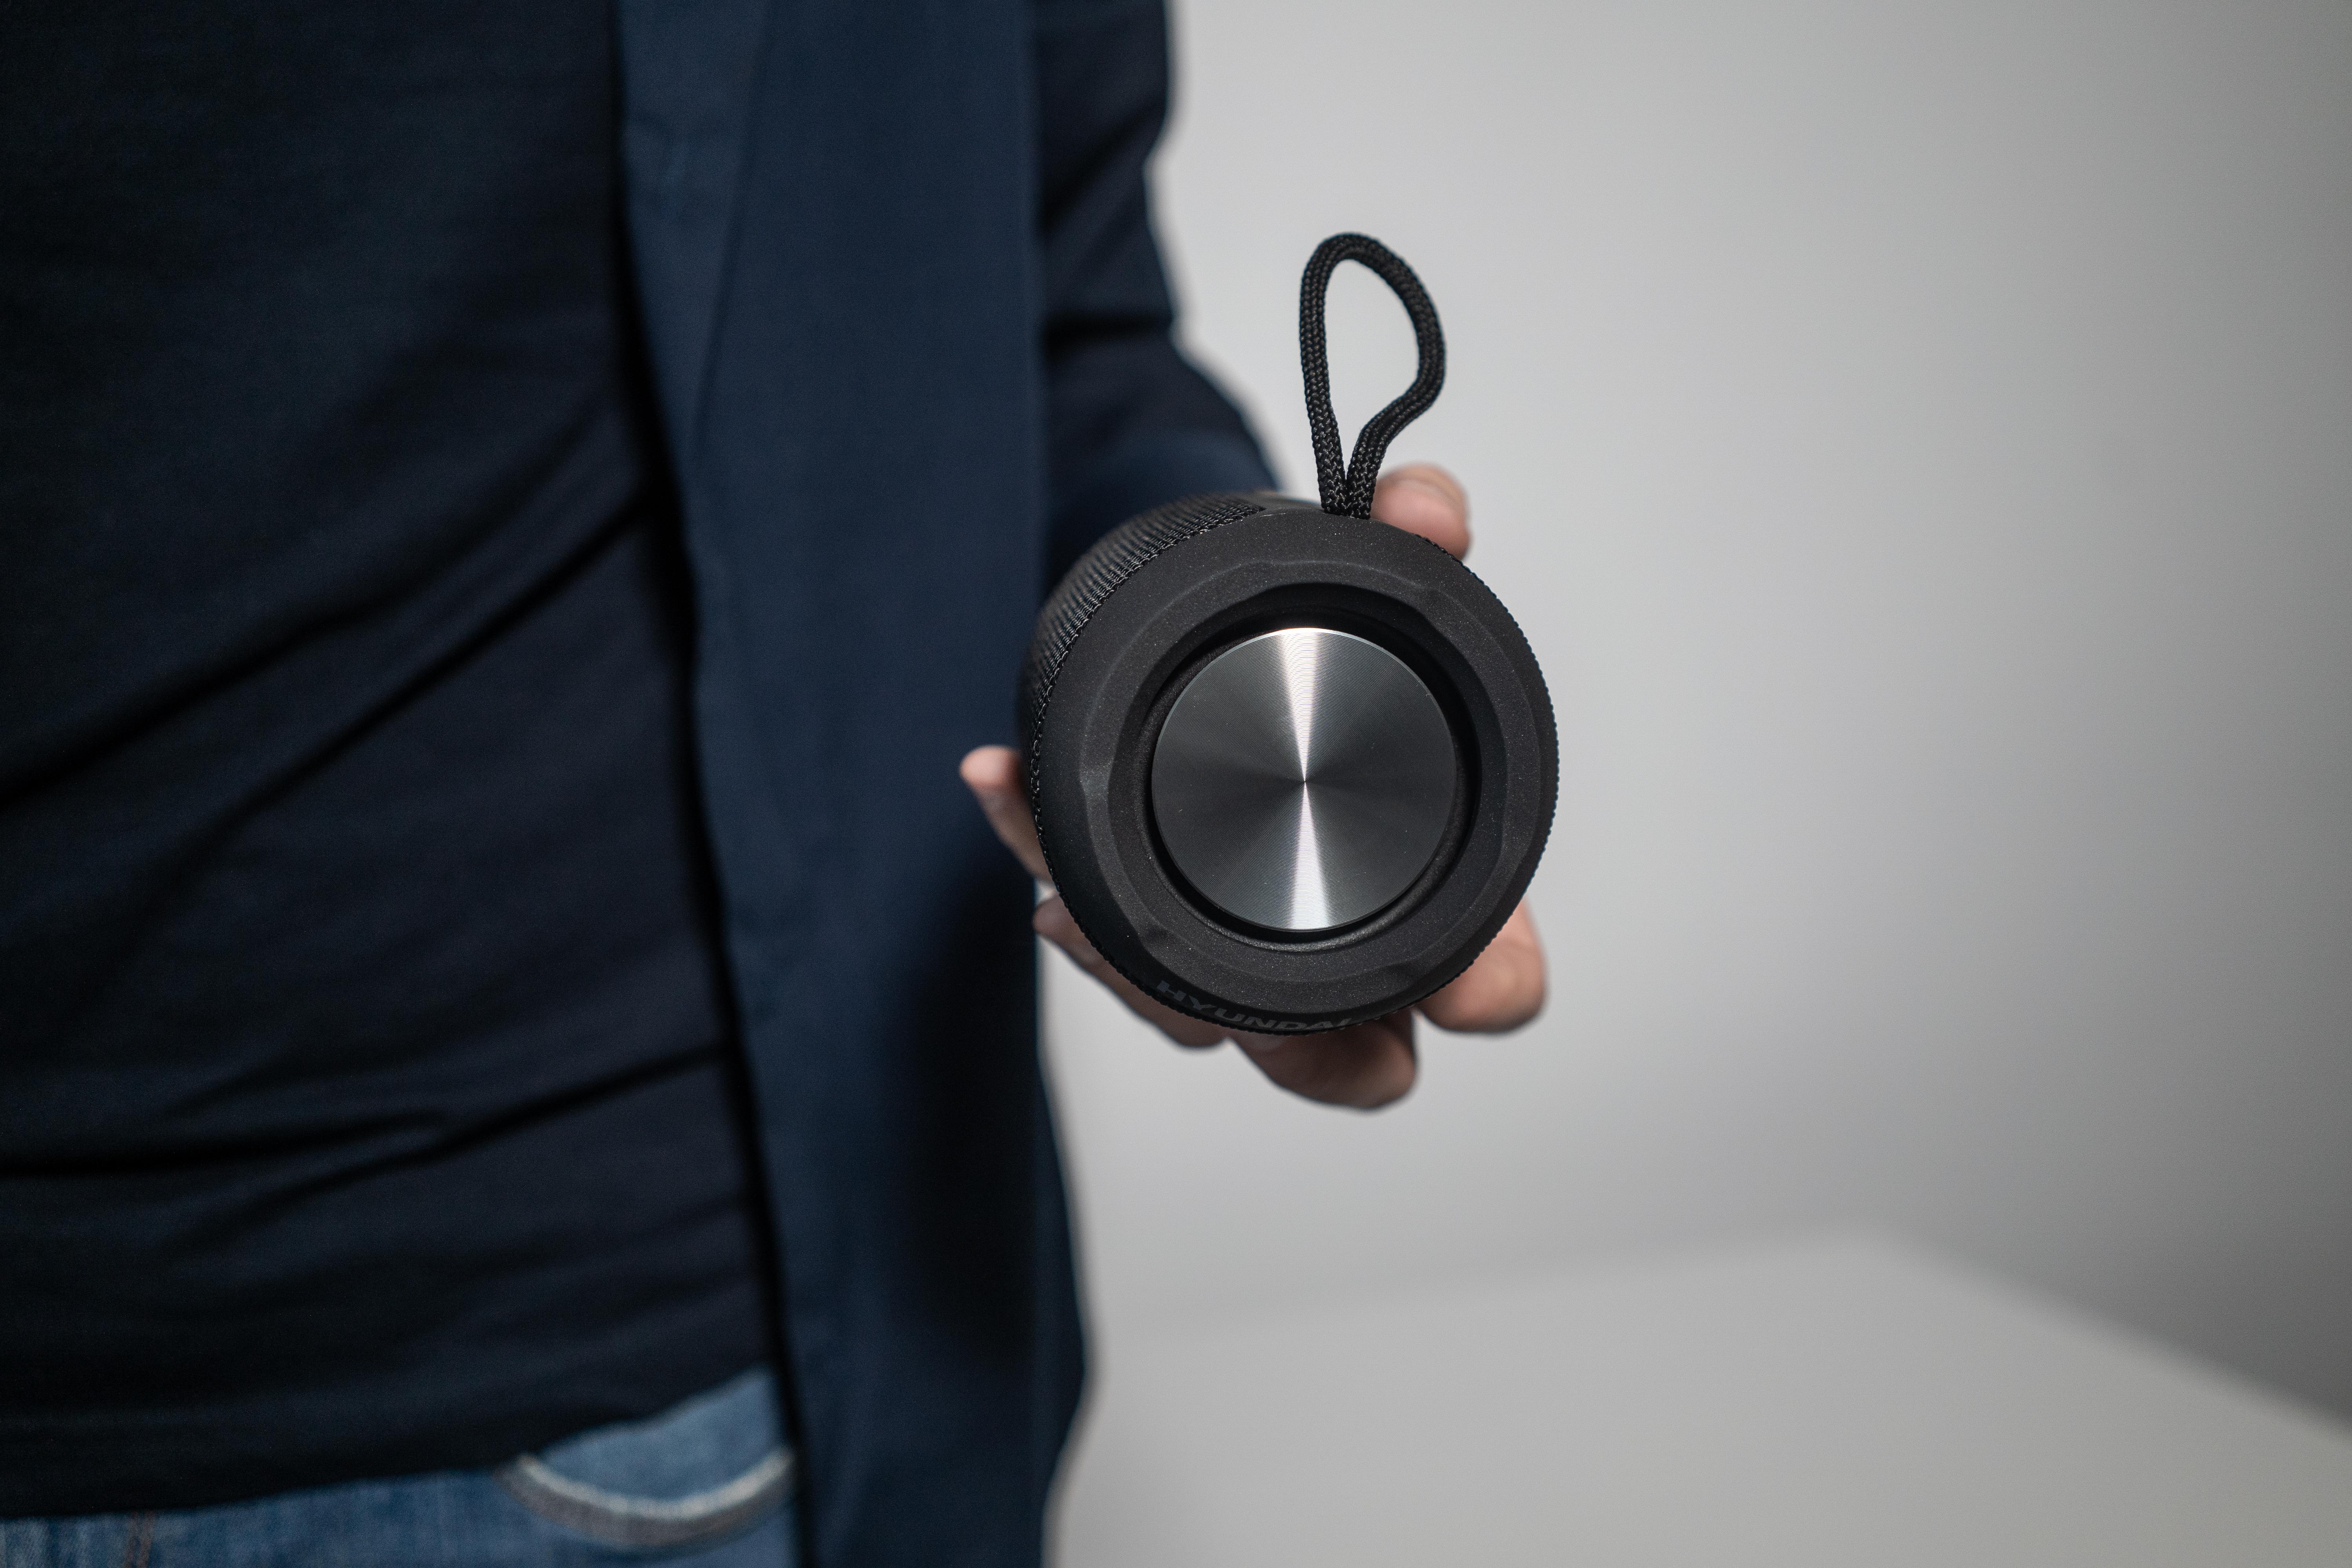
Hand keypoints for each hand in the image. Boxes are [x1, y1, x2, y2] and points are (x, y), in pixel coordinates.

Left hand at [960, 463, 1544, 1108]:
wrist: (1246, 621)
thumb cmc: (1336, 638)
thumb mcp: (1379, 565)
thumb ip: (1417, 525)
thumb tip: (1427, 508)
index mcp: (1448, 894)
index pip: (1493, 986)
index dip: (1478, 991)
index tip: (1446, 985)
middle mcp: (1357, 948)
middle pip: (1344, 1063)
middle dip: (1279, 1043)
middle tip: (1215, 985)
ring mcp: (1254, 949)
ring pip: (1206, 1020)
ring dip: (1130, 972)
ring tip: (1061, 900)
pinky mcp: (1159, 915)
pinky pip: (1105, 921)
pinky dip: (1047, 857)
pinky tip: (1004, 789)